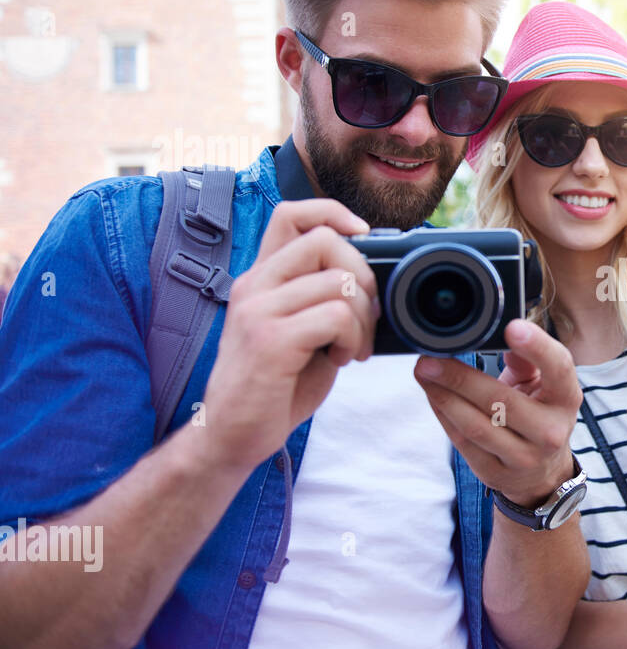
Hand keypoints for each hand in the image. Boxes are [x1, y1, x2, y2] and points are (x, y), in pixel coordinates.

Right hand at [200, 199, 376, 470]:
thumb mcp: (300, 331)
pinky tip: (342, 359)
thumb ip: (323, 300)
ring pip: (339, 282)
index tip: (364, 237)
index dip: (333, 213)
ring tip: (352, 347)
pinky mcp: (269, 341)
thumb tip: (374, 283)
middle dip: (364, 276)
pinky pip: (335, 316)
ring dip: (363, 318)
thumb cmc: (273, 386)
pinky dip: (353, 338)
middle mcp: (254, 286)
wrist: (232, 436)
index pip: (291, 214)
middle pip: (325, 240)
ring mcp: (258, 311)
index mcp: (261, 278)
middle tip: (365, 317)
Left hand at [413, 319, 582, 506]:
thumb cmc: (539, 415)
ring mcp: (524, 458)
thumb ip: (525, 359)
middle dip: (460, 377)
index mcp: (566, 399)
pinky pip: (462, 441)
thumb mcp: (541, 385)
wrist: (541, 472)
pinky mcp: (495, 473)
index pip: (558, 368)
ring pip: (476, 424)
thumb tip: (503, 332)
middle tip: (431, 357)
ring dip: (444, 395)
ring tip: (424, 373)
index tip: (511, 328)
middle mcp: (550, 431)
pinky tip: (433, 395)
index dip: (537, 347)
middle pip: (501, 400)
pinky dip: (443, 415)